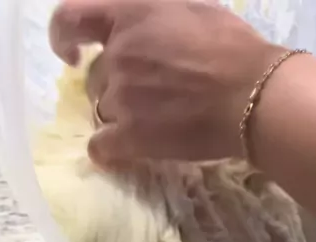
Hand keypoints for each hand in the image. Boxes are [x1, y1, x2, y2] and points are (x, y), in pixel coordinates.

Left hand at [49, 0, 274, 165]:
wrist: (252, 96)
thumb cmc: (234, 49)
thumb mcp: (193, 8)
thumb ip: (157, 13)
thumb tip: (145, 23)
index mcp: (131, 13)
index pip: (71, 18)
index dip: (62, 38)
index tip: (70, 55)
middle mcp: (118, 53)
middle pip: (96, 77)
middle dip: (115, 87)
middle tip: (149, 98)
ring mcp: (122, 96)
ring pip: (104, 111)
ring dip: (123, 116)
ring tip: (156, 122)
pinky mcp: (130, 136)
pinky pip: (101, 148)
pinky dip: (109, 151)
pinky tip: (125, 152)